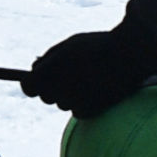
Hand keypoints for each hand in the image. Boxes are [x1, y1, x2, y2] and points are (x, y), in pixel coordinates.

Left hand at [22, 27, 156, 118]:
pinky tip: (95, 89)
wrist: (128, 56)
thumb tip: (34, 69)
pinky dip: (82, 103)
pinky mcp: (89, 111)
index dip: (31, 83)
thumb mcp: (69, 45)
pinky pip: (77, 111)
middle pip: (45, 96)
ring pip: (62, 103)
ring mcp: (73, 101)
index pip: (28, 86)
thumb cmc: (97, 46)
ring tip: (86, 79)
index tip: (36, 81)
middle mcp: (58, 88)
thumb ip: (49, 57)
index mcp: (50, 70)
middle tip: (66, 76)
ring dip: (68, 95)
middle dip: (51, 88)